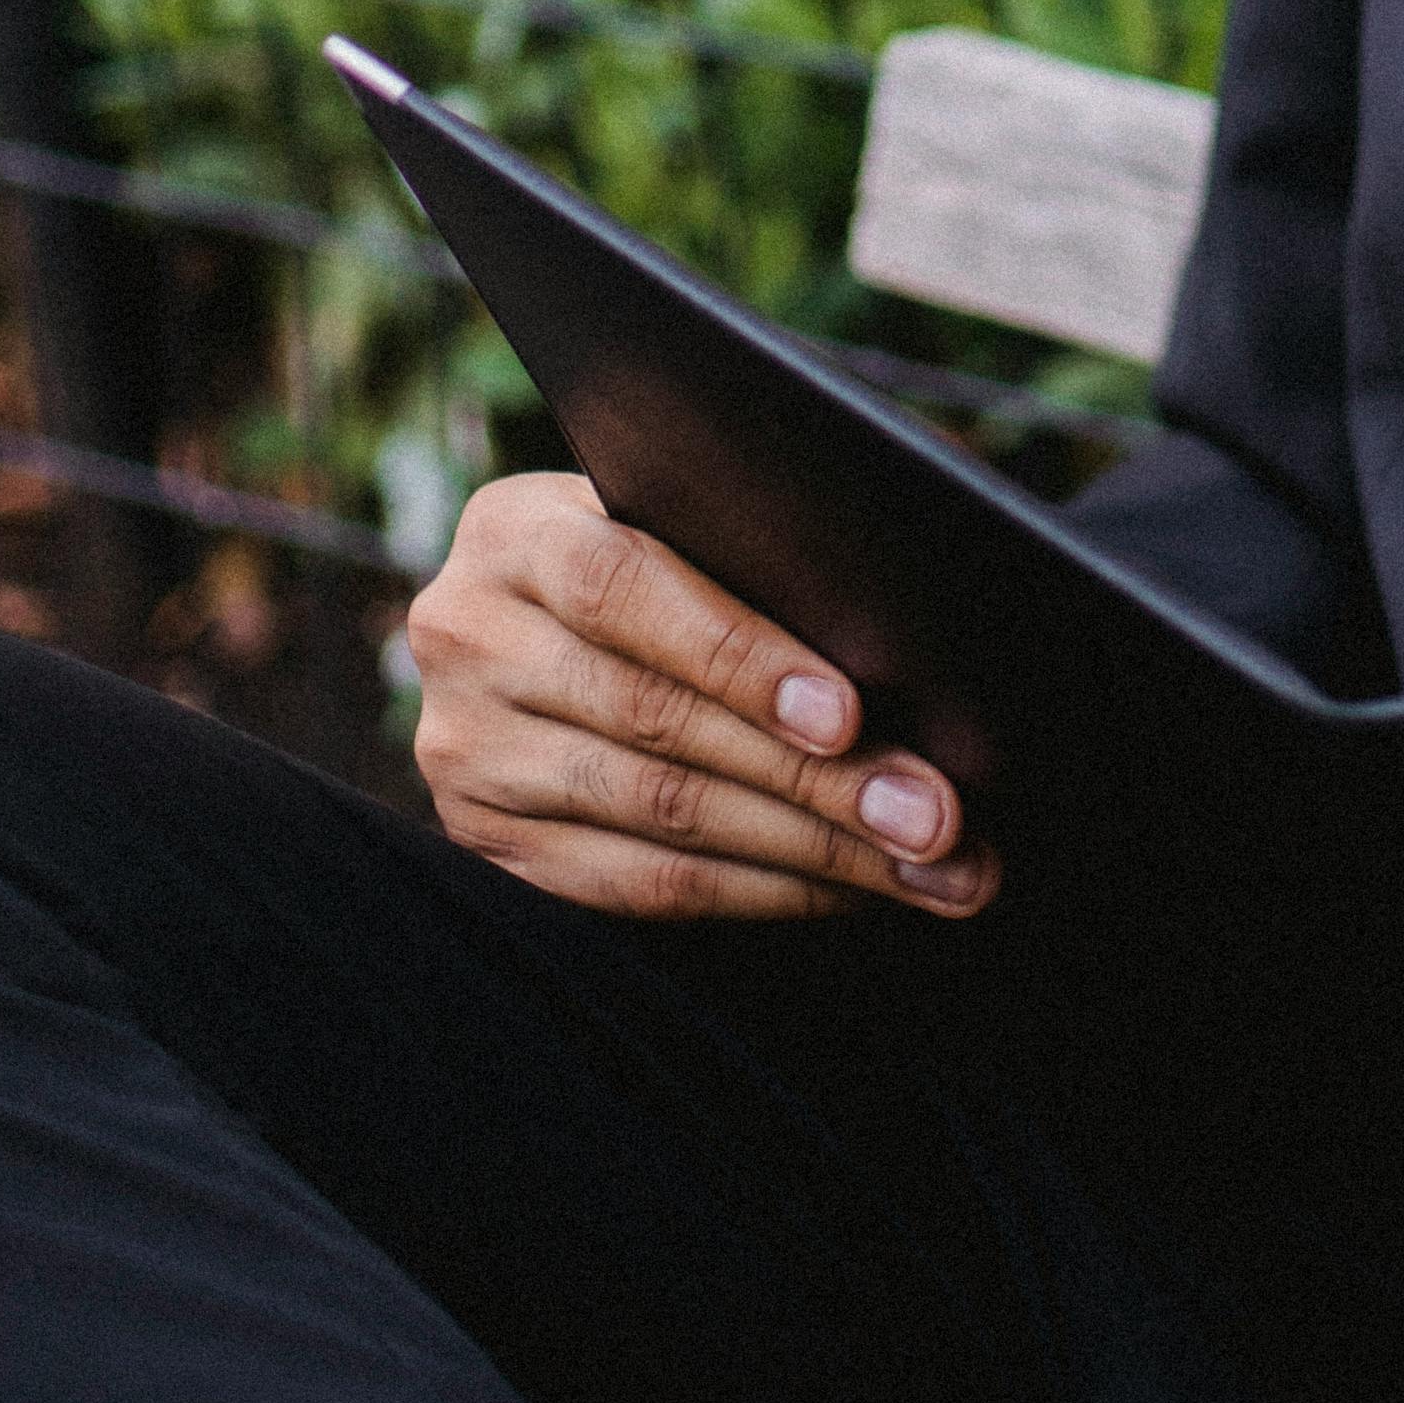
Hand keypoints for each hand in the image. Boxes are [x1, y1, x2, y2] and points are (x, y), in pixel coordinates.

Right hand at [407, 472, 999, 925]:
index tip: (850, 716)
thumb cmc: (667, 549)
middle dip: (818, 779)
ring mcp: (466, 750)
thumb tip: (908, 570)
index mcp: (517, 528)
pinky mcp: (485, 841)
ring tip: (924, 871)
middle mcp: (469, 635)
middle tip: (937, 819)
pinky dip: (757, 890)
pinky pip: (636, 885)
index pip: (625, 588)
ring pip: (658, 813)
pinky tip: (846, 889)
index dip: (741, 656)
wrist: (539, 623)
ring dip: (810, 850)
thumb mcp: (683, 511)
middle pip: (657, 720)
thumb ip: (762, 529)